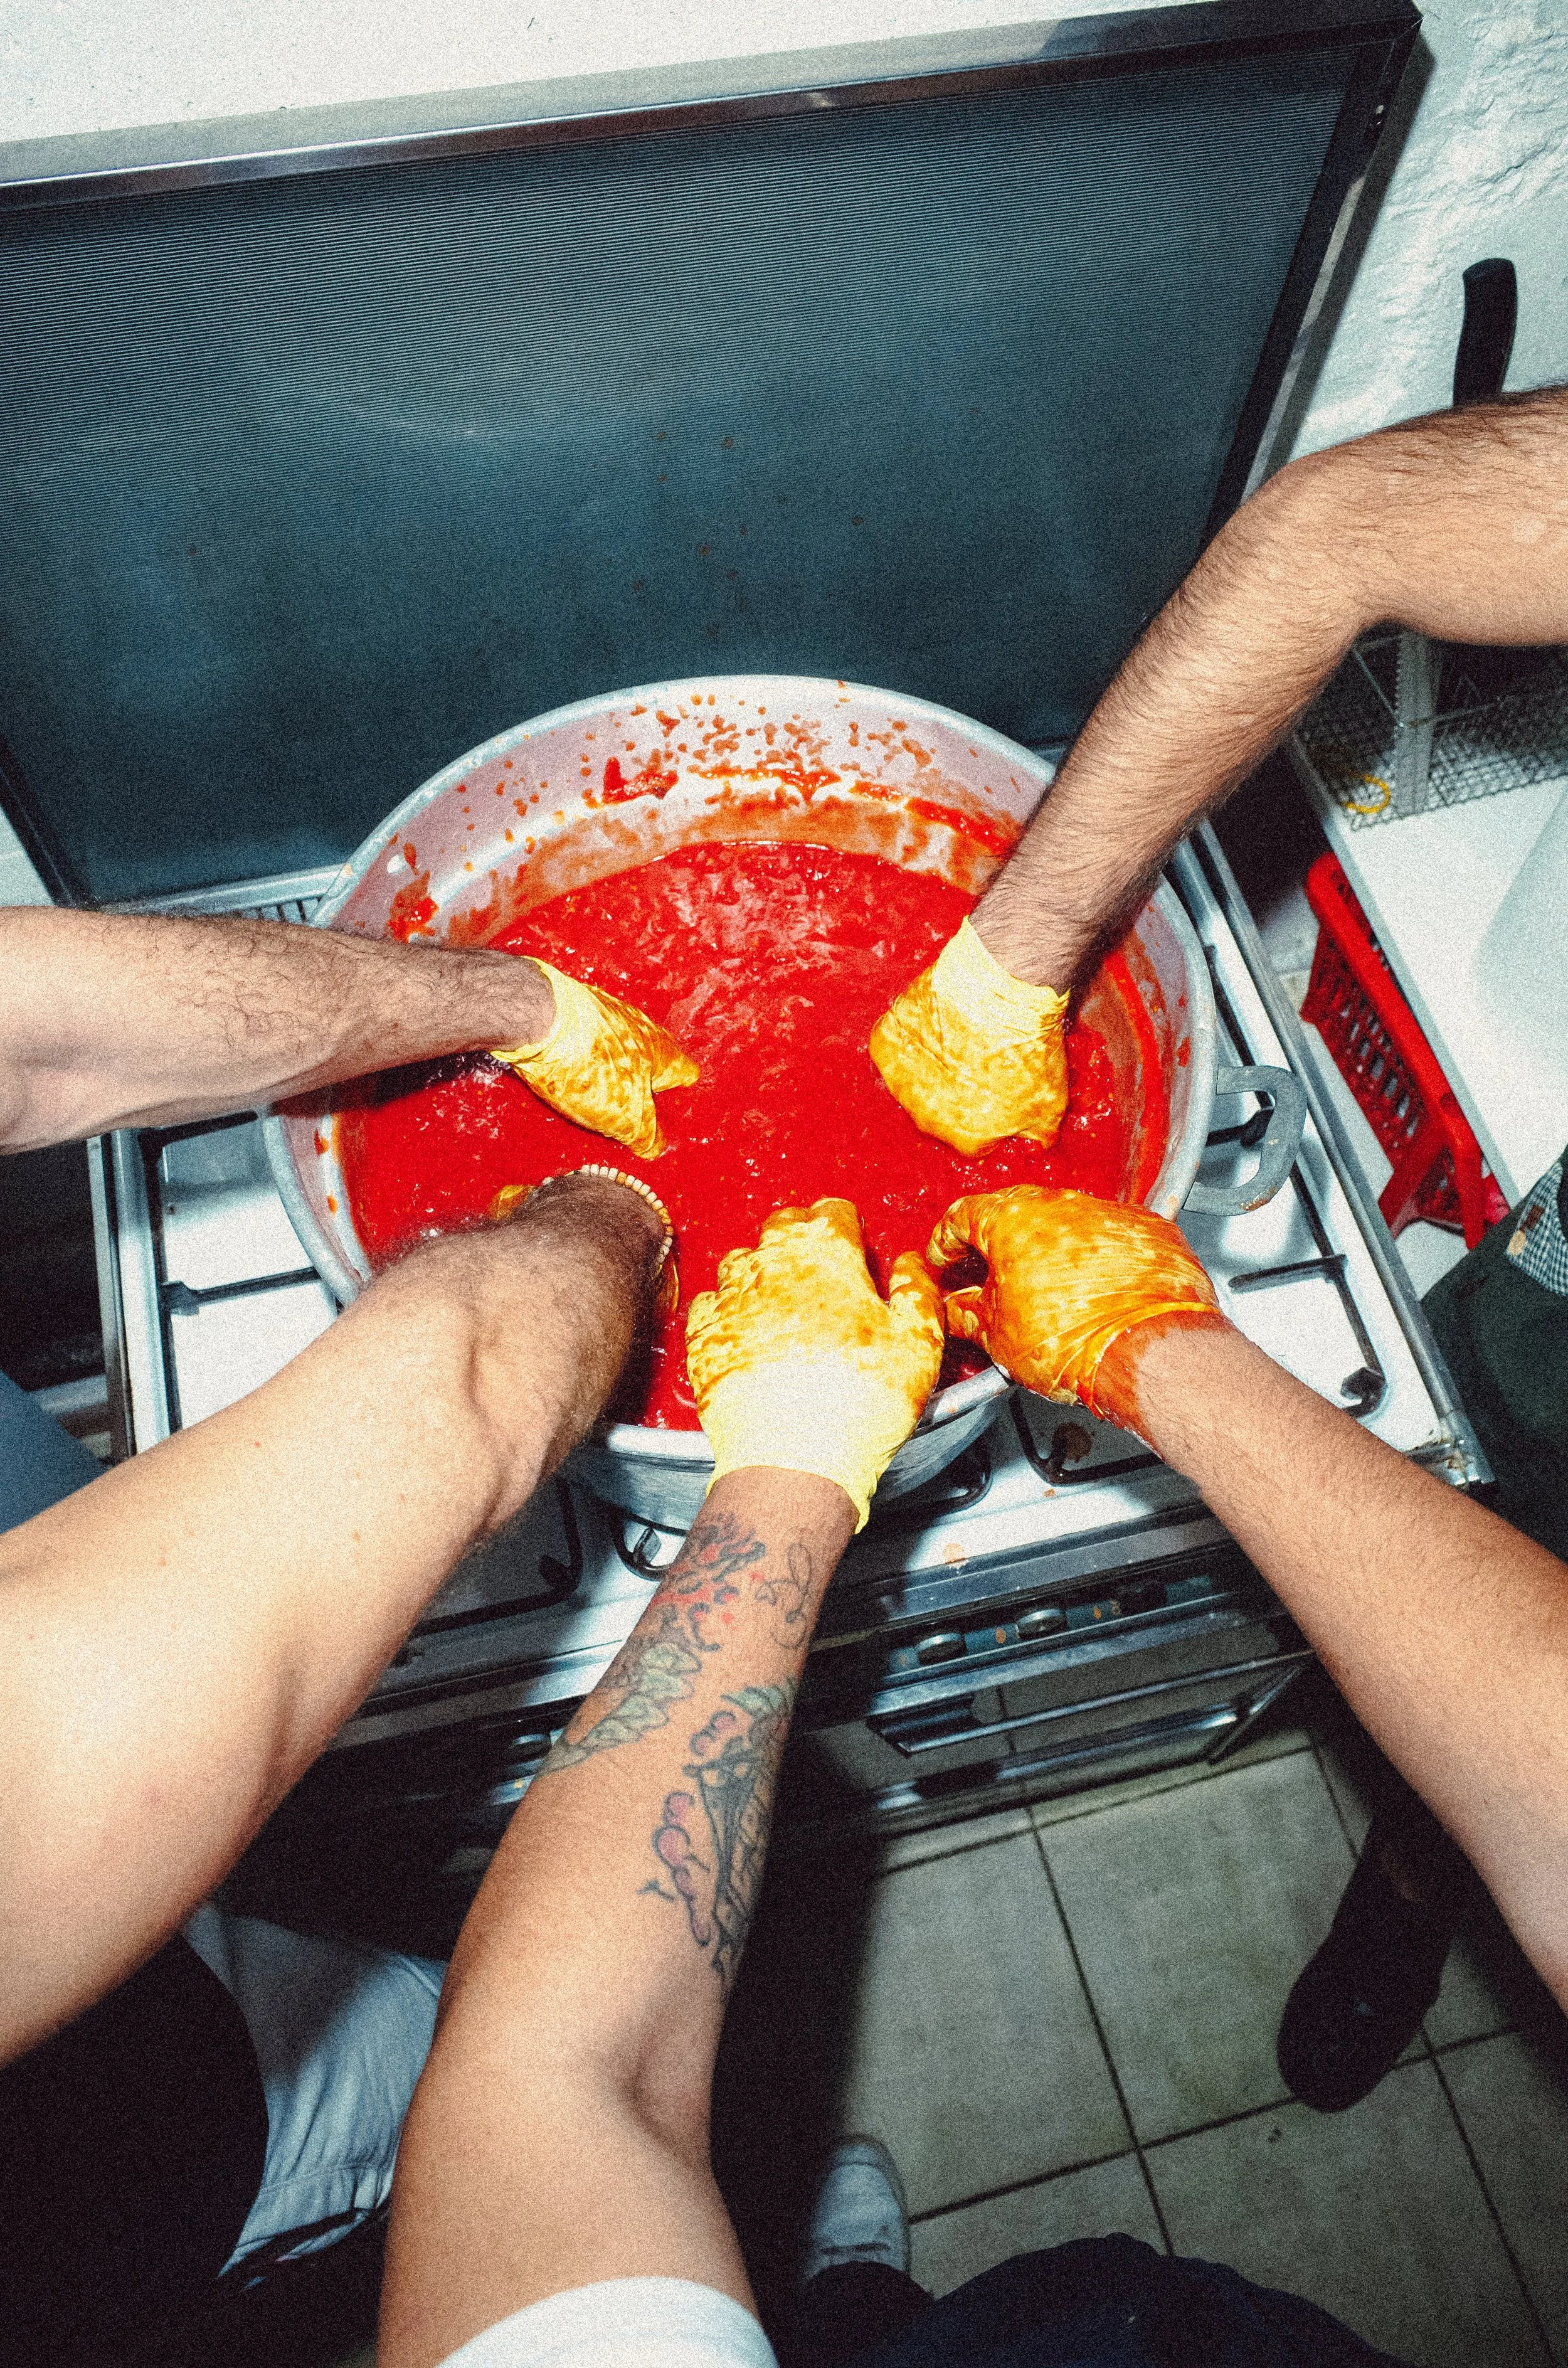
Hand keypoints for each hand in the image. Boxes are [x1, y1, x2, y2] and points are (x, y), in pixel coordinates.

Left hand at [493, 963, 698, 1158]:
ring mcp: (604, 1015)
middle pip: (649, 1060)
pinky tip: (564, 1076)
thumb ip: (646, 1134)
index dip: (680, 1094)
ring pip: (615, 1049)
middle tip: (629, 1111)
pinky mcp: (572, 1010)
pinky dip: (578, 1058)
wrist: (537, 1021)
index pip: (685, 1072)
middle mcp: (637, 1027)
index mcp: (661, 1051)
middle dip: (640, 1085)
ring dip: (608, 1071)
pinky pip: (583, 1040)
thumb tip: (654, 1147)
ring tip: (591, 1097)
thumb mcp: (626, 1117)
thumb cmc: (589, 1067)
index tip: (671, 1109)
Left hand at [686, 1198, 944, 1529]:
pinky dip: (726, 1309)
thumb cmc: (864, 1403)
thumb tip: (909, 1262)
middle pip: (781, 1225)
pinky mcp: (703, 1334)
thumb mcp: (920, 1343)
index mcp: (829, 1257)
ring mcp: (732, 1298)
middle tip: (817, 1267)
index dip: (846, 1226)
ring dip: (760, 1271)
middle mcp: (773, 1265)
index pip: (833, 1212)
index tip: (852, 1243)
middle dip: (800, 1236)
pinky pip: (708, 1302)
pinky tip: (744, 1331)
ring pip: (740, 1260)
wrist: (796, 1459)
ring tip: (780, 1303)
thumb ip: (916, 1291)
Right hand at [869, 918, 1069, 1156]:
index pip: (978, 1138)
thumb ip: (1040, 1131)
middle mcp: (926, 1119)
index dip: (993, 1114)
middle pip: (941, 1111)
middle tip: (981, 1061)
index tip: (1003, 1090)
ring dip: (932, 1066)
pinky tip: (935, 1021)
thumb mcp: (1051, 1101)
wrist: (998, 992)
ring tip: (960, 1037)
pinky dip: (911, 1037)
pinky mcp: (885, 1045)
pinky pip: (896, 1047)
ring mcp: (901, 1082)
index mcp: (966, 1139)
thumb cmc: (1026, 1048)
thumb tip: (1038, 1143)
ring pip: (915, 1080)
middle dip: (959, 1092)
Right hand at [927, 1184, 1222, 1425]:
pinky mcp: (1148, 1229)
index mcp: (1011, 1221)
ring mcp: (1107, 1212)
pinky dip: (1099, 1256)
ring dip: (1052, 1248)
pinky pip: (1112, 1235)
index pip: (963, 1216)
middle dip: (999, 1242)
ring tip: (1049, 1289)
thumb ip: (967, 1314)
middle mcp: (1060, 1204)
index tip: (947, 1261)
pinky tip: (1097, 1289)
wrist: (1144, 1350)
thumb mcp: (998, 1335)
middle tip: (990, 1275)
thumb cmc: (1070, 1341)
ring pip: (1068, 1222)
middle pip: (1015, 1211)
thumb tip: (956, 1310)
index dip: (947, 1242)